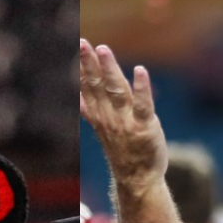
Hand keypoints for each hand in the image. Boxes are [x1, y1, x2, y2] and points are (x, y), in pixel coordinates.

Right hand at [79, 39, 168, 193]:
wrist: (138, 180)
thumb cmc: (123, 152)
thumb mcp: (103, 130)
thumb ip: (91, 110)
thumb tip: (77, 96)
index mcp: (99, 116)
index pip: (87, 87)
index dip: (83, 66)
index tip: (77, 44)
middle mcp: (109, 117)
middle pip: (97, 86)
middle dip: (89, 63)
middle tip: (83, 42)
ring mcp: (126, 122)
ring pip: (115, 91)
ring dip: (109, 70)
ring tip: (103, 49)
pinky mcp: (145, 127)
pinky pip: (143, 105)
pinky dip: (141, 88)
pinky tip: (139, 70)